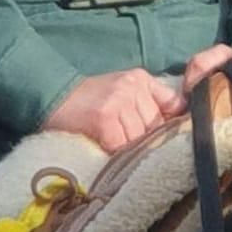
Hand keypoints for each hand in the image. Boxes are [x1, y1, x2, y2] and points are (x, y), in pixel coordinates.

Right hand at [43, 70, 186, 153]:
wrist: (50, 96)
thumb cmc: (89, 99)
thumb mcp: (123, 90)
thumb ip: (151, 101)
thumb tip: (180, 118)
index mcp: (141, 79)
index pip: (173, 106)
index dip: (170, 126)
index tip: (167, 138)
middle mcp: (132, 87)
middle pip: (156, 127)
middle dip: (145, 140)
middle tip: (128, 144)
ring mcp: (118, 101)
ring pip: (139, 138)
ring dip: (128, 149)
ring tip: (113, 145)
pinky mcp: (104, 117)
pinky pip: (120, 146)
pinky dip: (113, 152)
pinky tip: (103, 147)